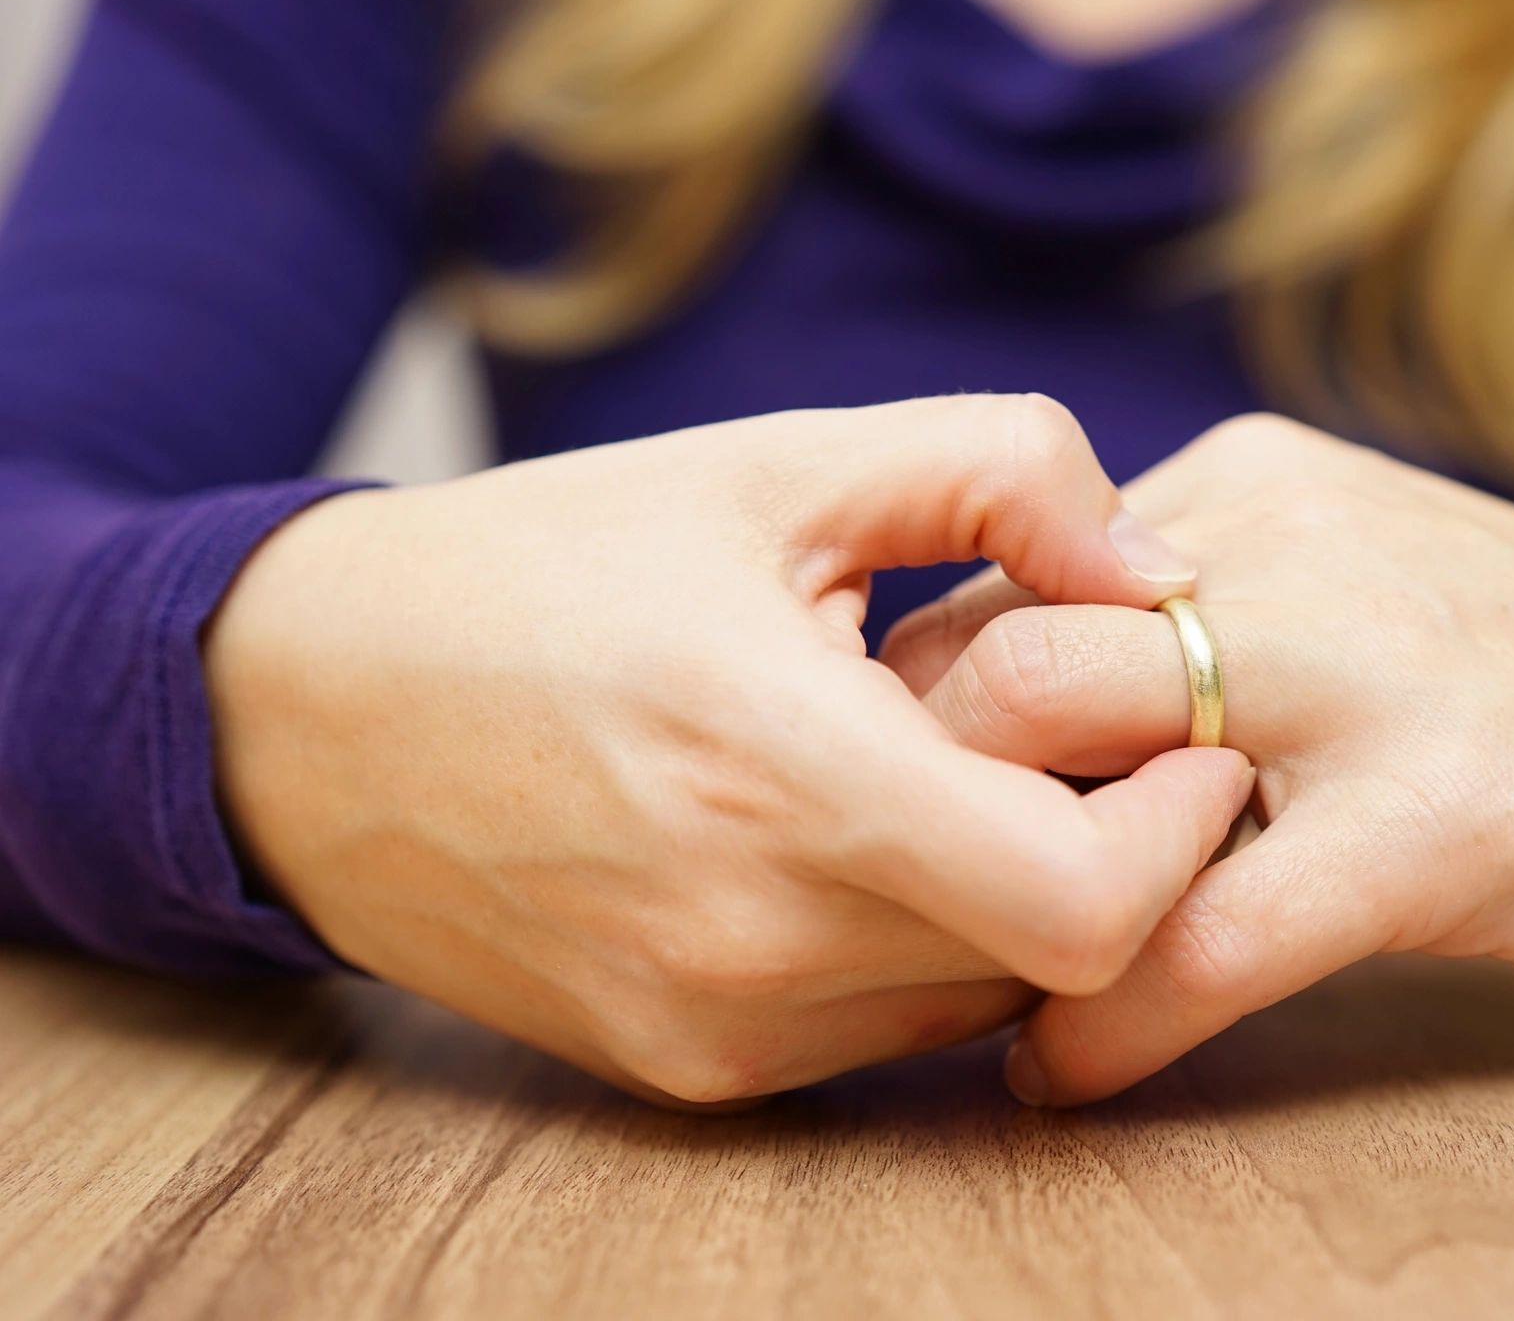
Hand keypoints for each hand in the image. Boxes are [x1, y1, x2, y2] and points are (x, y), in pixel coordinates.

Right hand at [205, 396, 1252, 1106]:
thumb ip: (1005, 477)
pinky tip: (874, 839)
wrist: (308, 715)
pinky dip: (931, 944)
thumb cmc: (550, 566)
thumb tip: (1164, 579)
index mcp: (780, 769)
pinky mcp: (689, 1069)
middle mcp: (751, 937)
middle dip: (1120, 850)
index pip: (1085, 904)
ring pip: (982, 1001)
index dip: (1179, 830)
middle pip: (1056, 959)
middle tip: (1092, 740)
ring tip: (962, 777)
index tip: (1186, 738)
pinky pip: (888, 1027)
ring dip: (1025, 900)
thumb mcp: (777, 462)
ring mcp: (716, 1025)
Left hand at [882, 414, 1513, 1104]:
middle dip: (913, 799)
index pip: (996, 576)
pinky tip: (1065, 1074)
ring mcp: (1370, 672)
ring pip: (1073, 762)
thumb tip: (1002, 718)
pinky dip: (1107, 1021)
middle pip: (992, 650)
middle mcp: (1288, 545)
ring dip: (987, 903)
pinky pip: (1205, 932)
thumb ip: (1197, 625)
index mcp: (1251, 490)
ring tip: (964, 994)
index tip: (886, 813)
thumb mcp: (1362, 591)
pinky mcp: (1450, 815)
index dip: (915, 714)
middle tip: (895, 915)